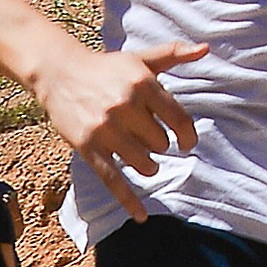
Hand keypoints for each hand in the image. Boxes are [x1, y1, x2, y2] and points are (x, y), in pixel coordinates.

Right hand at [30, 33, 206, 222]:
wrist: (59, 73)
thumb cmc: (107, 68)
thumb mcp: (141, 59)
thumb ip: (174, 54)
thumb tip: (206, 49)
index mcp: (142, 84)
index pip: (178, 119)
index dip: (188, 135)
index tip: (187, 142)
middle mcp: (124, 106)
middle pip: (161, 143)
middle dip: (158, 143)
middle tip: (145, 134)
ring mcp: (105, 129)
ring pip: (144, 163)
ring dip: (147, 164)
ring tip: (138, 152)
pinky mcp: (88, 148)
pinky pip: (114, 180)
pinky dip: (128, 201)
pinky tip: (141, 217)